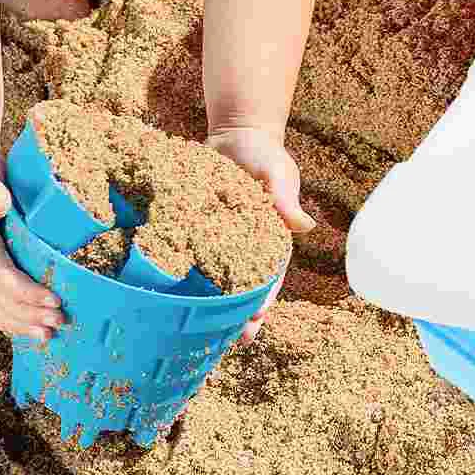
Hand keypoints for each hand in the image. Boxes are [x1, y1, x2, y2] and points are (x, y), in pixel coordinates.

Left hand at [207, 124, 313, 341]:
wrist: (236, 134)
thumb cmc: (263, 154)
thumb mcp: (278, 171)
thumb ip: (285, 198)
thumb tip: (304, 227)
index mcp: (271, 238)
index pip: (272, 275)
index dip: (265, 298)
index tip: (258, 319)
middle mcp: (246, 245)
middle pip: (245, 286)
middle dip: (241, 314)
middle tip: (233, 340)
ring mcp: (220, 240)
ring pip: (217, 280)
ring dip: (213, 305)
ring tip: (201, 330)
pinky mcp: (197, 229)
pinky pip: (192, 256)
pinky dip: (186, 277)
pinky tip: (171, 297)